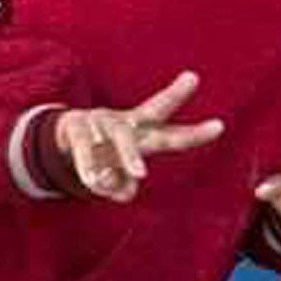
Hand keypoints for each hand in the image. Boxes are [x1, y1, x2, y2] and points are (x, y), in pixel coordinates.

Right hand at [56, 71, 224, 201]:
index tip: (220, 126)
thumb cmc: (101, 155)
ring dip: (132, 155)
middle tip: (193, 89)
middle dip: (175, 98)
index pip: (170, 133)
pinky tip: (94, 180)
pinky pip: (86, 147)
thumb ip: (122, 187)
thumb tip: (126, 191)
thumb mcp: (115, 176)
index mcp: (141, 133)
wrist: (60, 138)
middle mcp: (127, 122)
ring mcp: (102, 120)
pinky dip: (90, 166)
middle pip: (155, 110)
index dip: (195, 133)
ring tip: (141, 174)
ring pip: (123, 136)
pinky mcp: (77, 124)